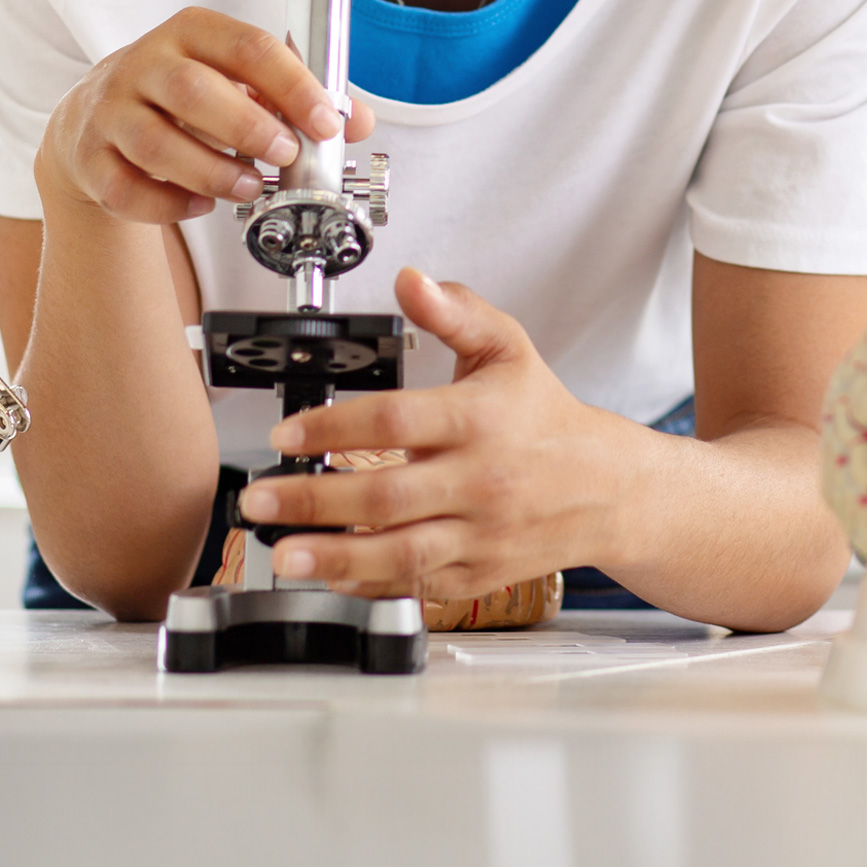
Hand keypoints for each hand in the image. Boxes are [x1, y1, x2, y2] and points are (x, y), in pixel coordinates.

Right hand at [36, 8, 345, 227]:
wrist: (95, 121)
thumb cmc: (181, 97)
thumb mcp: (236, 80)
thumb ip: (296, 96)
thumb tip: (357, 122)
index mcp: (191, 32)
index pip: (246, 47)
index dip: (292, 85)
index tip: (325, 122)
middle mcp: (144, 63)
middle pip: (191, 89)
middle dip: (247, 128)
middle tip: (285, 156)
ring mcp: (110, 110)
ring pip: (155, 142)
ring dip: (211, 171)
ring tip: (248, 186)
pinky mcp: (90, 157)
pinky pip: (125, 187)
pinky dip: (167, 204)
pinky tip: (199, 204)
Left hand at [234, 269, 639, 603]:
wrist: (606, 490)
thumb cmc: (546, 420)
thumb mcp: (508, 350)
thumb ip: (455, 314)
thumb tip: (410, 280)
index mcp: (478, 420)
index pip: (396, 422)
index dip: (334, 426)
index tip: (288, 433)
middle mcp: (479, 481)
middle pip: (386, 497)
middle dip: (313, 502)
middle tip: (259, 500)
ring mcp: (478, 534)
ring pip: (398, 554)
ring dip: (333, 559)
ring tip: (282, 554)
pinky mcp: (477, 574)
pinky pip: (416, 585)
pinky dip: (369, 586)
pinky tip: (328, 577)